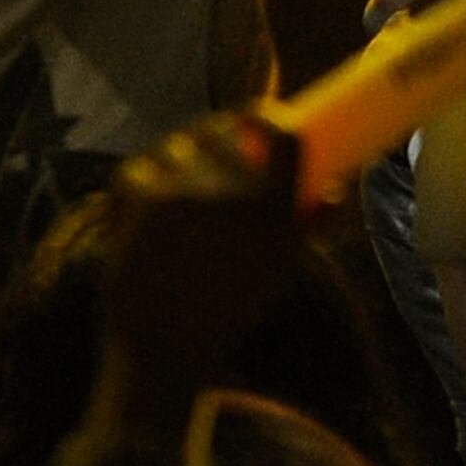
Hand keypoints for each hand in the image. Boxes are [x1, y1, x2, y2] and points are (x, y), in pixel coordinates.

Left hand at [99, 113, 305, 419]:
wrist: (166, 350)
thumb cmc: (227, 309)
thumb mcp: (282, 267)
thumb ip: (310, 223)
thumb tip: (337, 189)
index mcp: (278, 209)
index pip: (284, 134)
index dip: (266, 116)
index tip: (254, 118)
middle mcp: (239, 195)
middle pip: (218, 130)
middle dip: (203, 141)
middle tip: (194, 171)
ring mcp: (191, 193)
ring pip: (171, 149)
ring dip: (164, 170)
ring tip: (164, 216)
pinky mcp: (148, 199)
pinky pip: (135, 171)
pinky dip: (127, 194)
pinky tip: (130, 224)